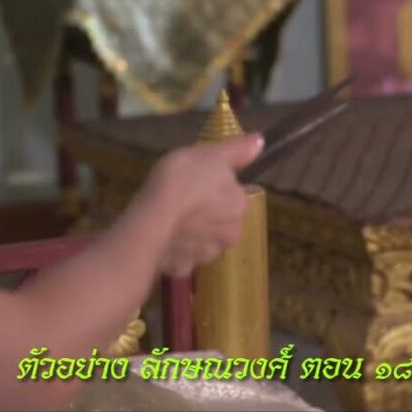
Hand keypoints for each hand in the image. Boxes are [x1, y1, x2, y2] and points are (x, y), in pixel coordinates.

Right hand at [134, 133, 263, 277]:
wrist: (151, 220)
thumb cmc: (180, 180)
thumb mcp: (208, 154)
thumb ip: (236, 151)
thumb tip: (260, 141)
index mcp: (238, 205)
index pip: (232, 195)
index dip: (213, 188)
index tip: (195, 183)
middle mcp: (230, 234)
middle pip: (219, 221)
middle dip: (204, 214)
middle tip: (179, 202)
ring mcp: (207, 255)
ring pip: (201, 242)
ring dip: (190, 235)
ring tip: (167, 221)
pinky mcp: (183, 269)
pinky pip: (180, 259)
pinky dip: (173, 252)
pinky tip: (160, 240)